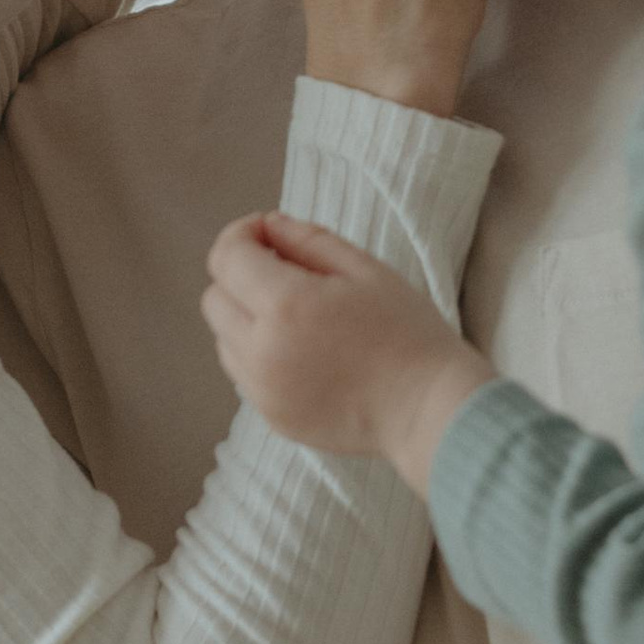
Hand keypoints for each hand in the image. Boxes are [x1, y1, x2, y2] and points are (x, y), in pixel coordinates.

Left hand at [205, 213, 495, 476]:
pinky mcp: (271, 417)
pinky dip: (259, 355)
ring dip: (246, 318)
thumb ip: (309, 240)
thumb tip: (268, 225)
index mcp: (285, 305)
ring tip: (297, 318)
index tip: (267, 234)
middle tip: (284, 273)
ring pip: (223, 339)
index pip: (227, 257)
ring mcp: (262, 390)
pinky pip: (243, 374)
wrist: (429, 410)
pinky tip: (303, 352)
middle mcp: (261, 351)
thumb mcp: (366, 270)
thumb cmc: (408, 333)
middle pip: (214, 298)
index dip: (242, 234)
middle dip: (239, 276)